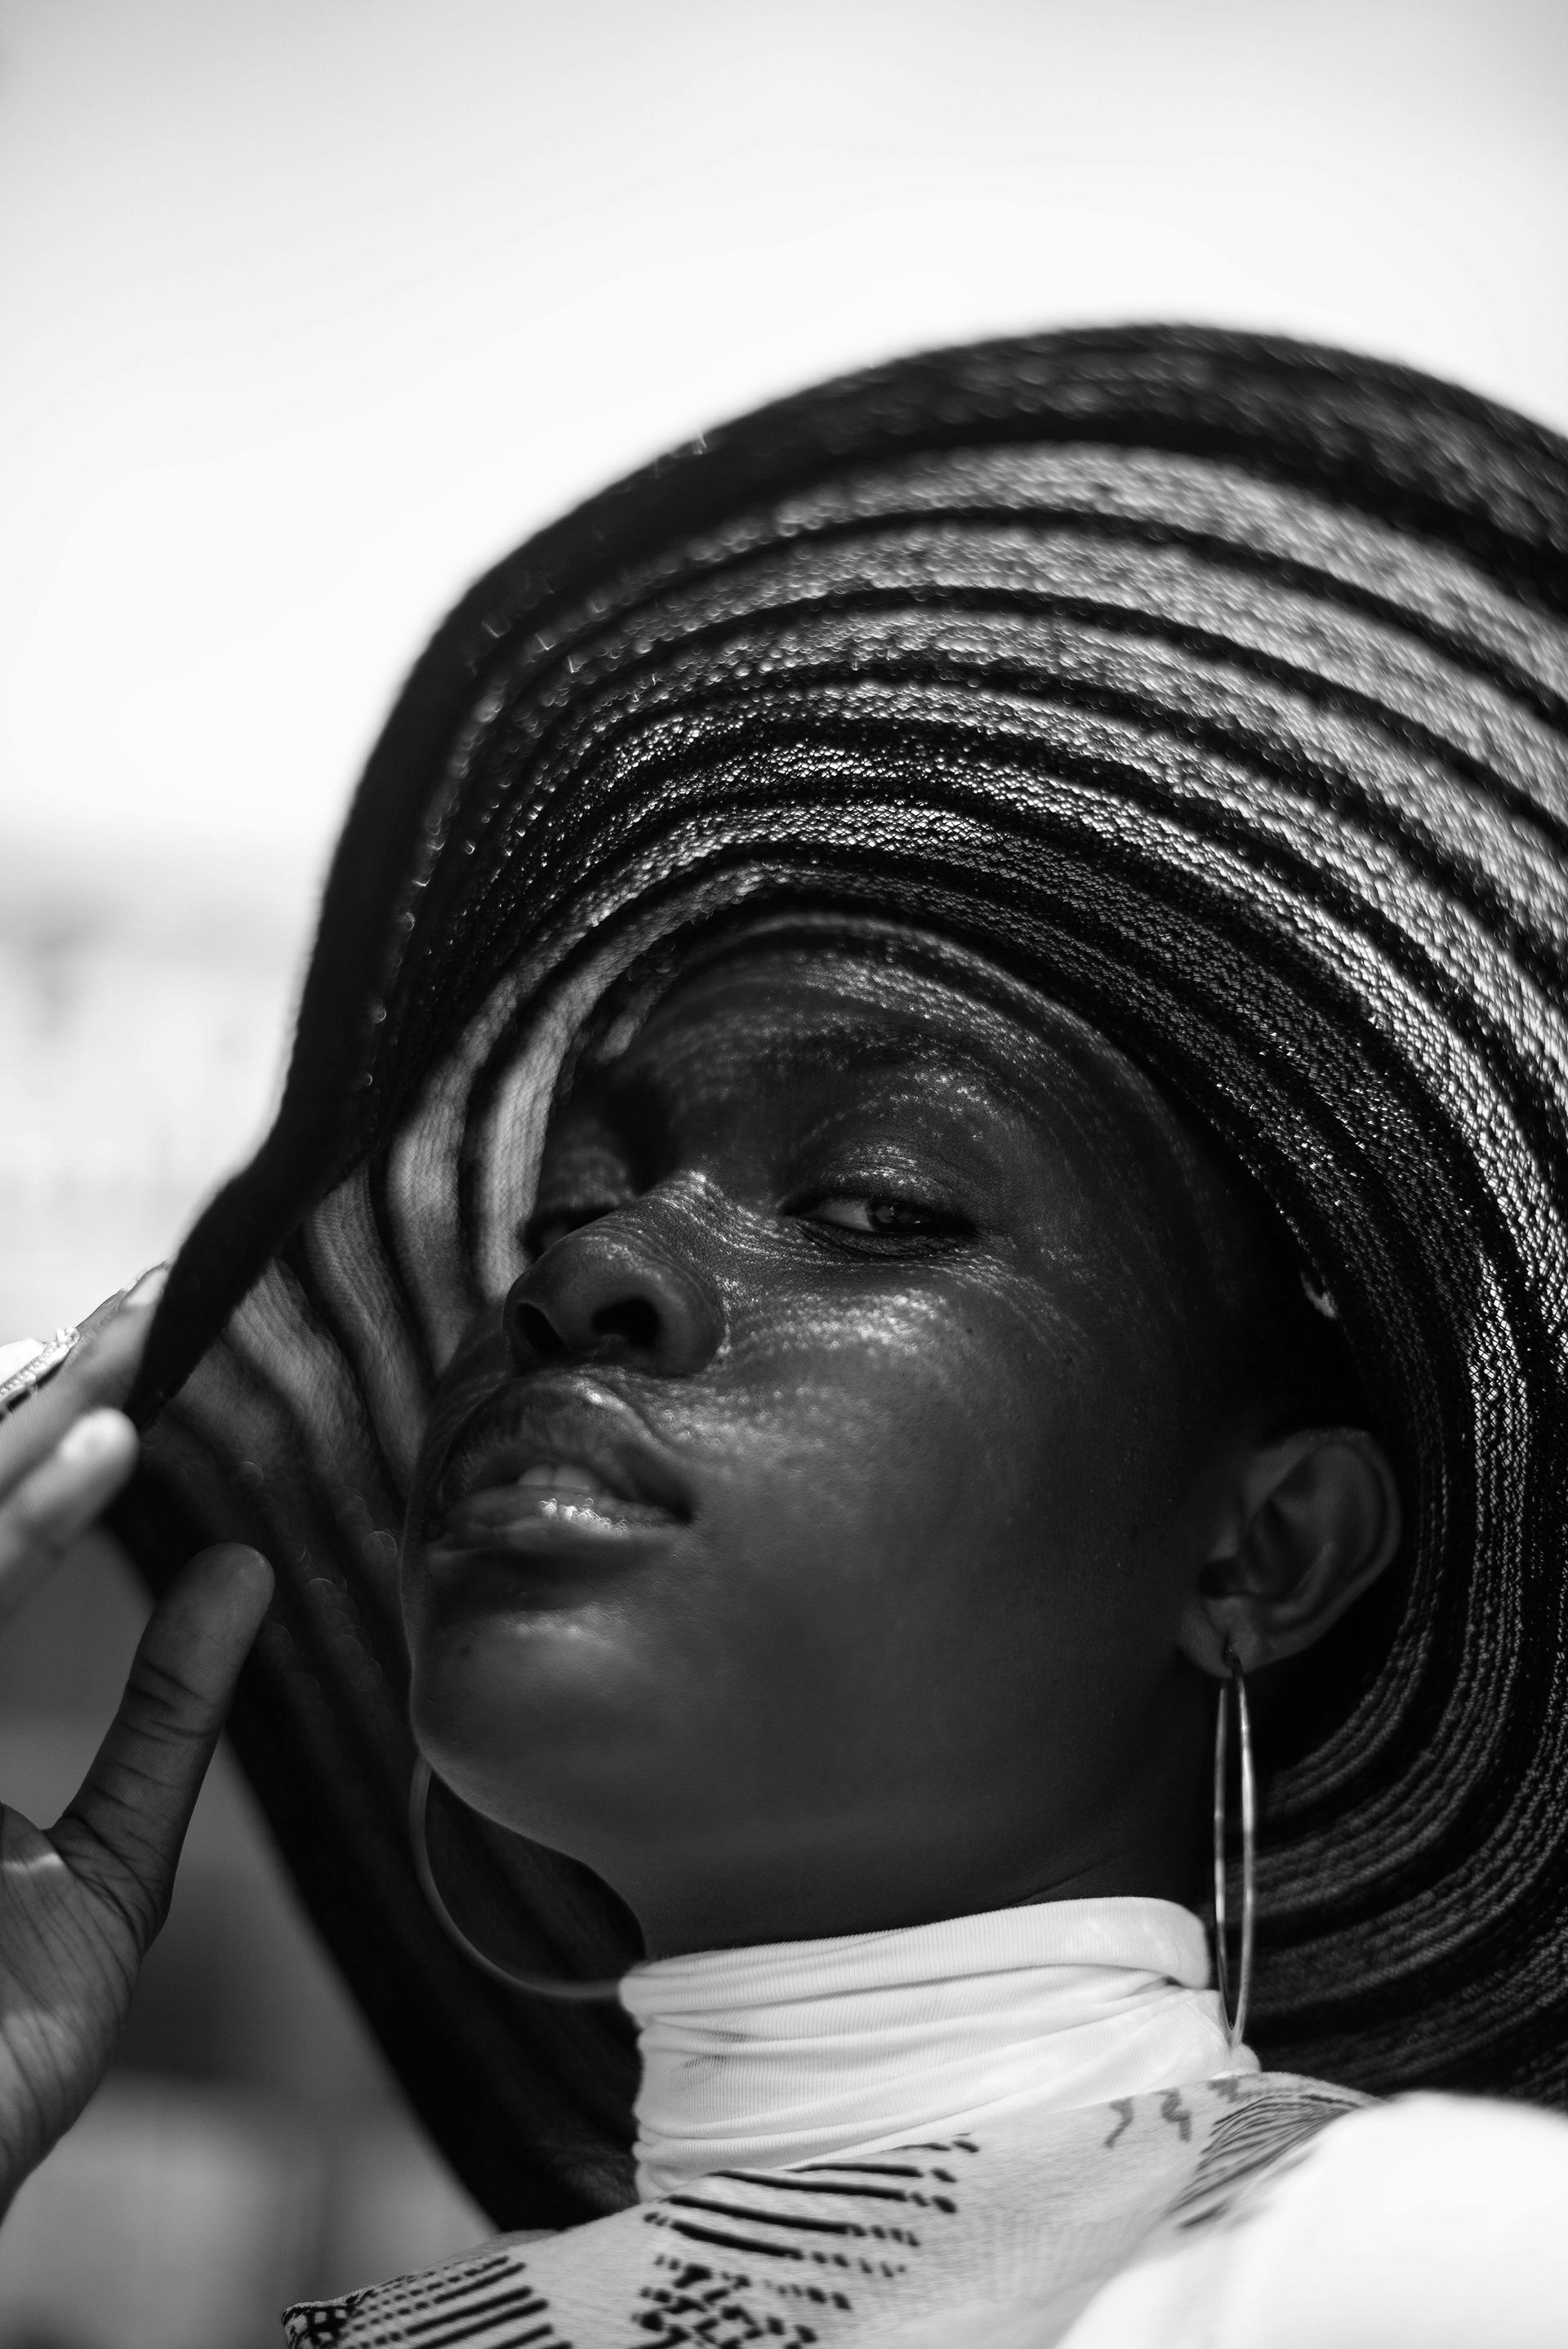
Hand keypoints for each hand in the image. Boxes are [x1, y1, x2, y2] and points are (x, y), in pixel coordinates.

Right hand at [0, 1276, 272, 2207]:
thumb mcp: (104, 1863)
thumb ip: (163, 1713)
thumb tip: (238, 1565)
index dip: (60, 1425)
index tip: (148, 1327)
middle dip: (53, 1386)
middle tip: (159, 1288)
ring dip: (35, 1430)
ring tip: (137, 1338)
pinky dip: (15, 1527)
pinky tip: (99, 1450)